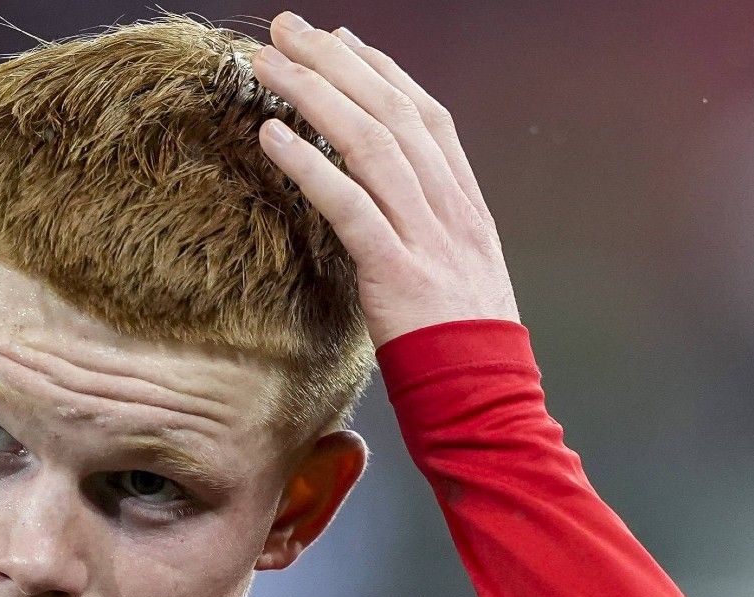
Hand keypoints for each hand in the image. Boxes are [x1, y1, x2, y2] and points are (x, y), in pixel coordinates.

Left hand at [251, 12, 519, 347]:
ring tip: (266, 65)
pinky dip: (308, 164)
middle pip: (392, 112)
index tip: (340, 39)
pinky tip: (273, 135)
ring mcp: (427, 238)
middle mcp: (450, 210)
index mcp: (466, 207)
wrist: (486, 402)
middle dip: (336, 62)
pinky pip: (347, 206)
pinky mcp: (396, 273)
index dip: (381, 71)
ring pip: (369, 144)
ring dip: (312, 95)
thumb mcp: (454, 278)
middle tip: (286, 30)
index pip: (425, 116)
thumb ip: (425, 235)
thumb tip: (385, 207)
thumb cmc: (460, 352)